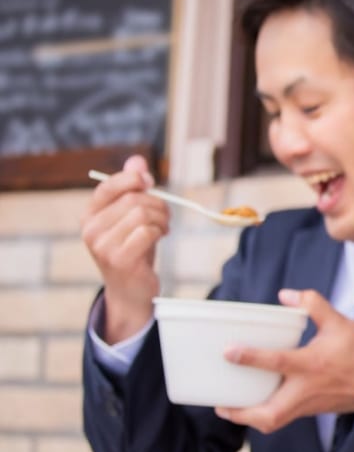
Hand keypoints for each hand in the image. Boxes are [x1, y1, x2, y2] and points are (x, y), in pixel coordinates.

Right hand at [80, 155, 169, 341]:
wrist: (132, 291)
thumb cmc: (133, 249)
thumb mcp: (132, 217)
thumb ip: (132, 189)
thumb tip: (137, 160)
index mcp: (90, 215)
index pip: (108, 186)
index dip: (132, 179)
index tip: (149, 182)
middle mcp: (91, 229)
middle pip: (132, 199)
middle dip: (157, 204)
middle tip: (165, 216)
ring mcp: (103, 246)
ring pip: (142, 213)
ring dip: (161, 219)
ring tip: (163, 228)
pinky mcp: (119, 259)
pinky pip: (148, 231)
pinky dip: (160, 232)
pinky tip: (160, 238)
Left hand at [215, 289, 353, 433]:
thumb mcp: (340, 322)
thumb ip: (313, 305)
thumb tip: (286, 295)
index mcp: (312, 364)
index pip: (276, 362)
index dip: (250, 356)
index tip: (228, 352)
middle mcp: (307, 389)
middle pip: (269, 414)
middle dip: (242, 413)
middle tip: (221, 404)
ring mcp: (310, 404)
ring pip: (275, 422)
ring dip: (251, 418)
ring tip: (232, 408)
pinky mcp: (314, 410)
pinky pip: (285, 418)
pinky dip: (267, 414)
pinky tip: (260, 402)